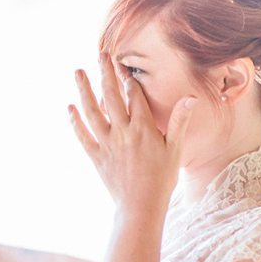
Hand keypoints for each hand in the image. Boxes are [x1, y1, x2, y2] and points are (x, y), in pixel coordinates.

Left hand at [68, 54, 194, 213]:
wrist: (141, 206)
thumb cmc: (162, 179)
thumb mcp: (176, 149)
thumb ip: (179, 122)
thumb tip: (190, 98)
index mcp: (143, 128)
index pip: (132, 95)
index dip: (127, 78)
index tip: (121, 63)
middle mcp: (122, 132)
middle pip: (110, 97)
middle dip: (105, 74)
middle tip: (99, 55)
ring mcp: (107, 144)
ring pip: (92, 111)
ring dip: (83, 90)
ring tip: (77, 72)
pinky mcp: (96, 157)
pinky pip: (83, 135)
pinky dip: (75, 121)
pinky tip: (70, 108)